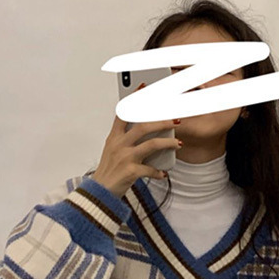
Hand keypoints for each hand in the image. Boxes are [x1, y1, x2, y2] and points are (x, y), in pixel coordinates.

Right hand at [92, 83, 180, 198]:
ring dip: (168, 143)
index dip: (134, 98)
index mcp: (114, 137)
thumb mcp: (112, 151)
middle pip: (143, 126)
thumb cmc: (109, 171)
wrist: (99, 192)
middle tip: (176, 120)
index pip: (123, 112)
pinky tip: (164, 173)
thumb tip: (148, 131)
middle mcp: (119, 144)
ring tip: (179, 144)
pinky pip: (151, 169)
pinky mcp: (130, 172)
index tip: (145, 86)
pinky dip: (159, 172)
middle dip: (162, 121)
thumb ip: (126, 139)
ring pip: (151, 144)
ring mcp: (125, 158)